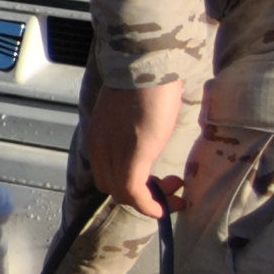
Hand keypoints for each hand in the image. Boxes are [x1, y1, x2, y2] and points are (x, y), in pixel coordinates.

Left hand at [87, 81, 186, 216]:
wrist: (145, 65)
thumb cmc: (145, 81)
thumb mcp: (131, 110)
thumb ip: (131, 127)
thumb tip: (145, 136)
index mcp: (99, 136)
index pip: (106, 172)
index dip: (129, 183)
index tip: (154, 180)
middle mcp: (100, 148)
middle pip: (113, 187)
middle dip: (141, 194)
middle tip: (169, 188)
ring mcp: (114, 154)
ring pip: (123, 193)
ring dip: (150, 200)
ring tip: (175, 194)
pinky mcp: (132, 157)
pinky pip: (134, 193)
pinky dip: (148, 206)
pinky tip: (163, 208)